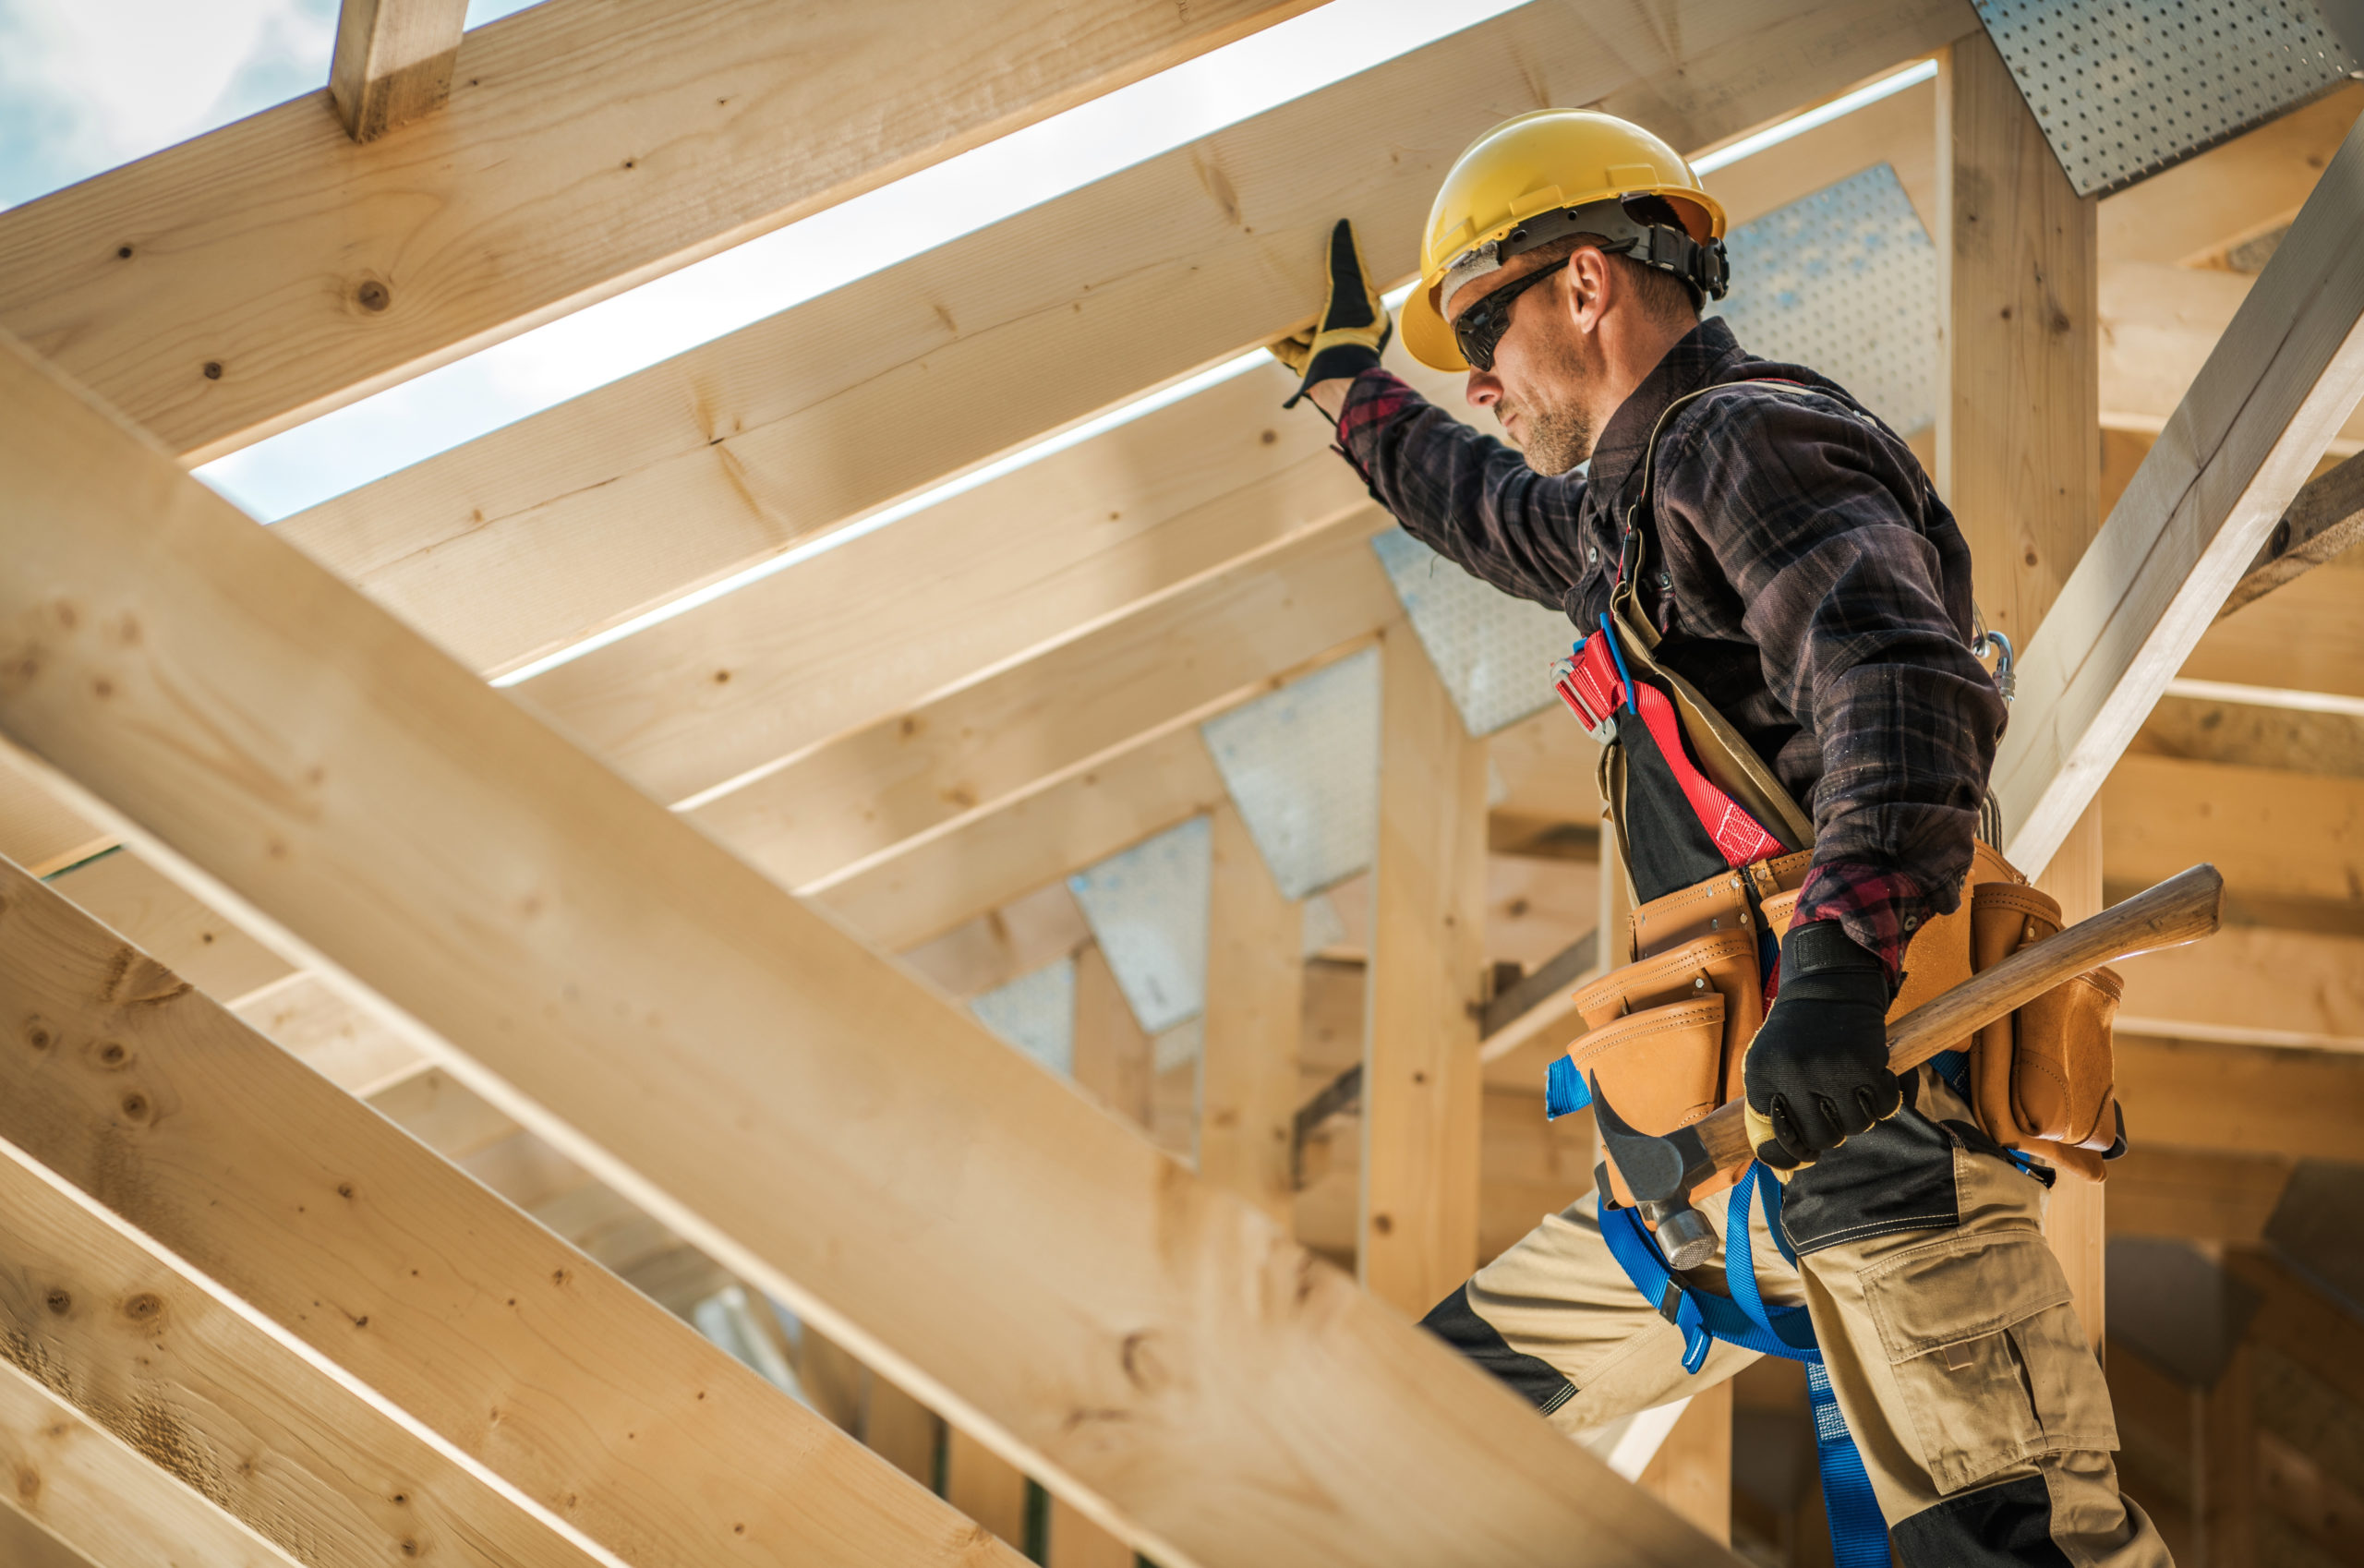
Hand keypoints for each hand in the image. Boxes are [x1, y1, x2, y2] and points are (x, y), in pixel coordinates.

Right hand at [1271, 218, 1390, 408]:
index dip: (1336, 274)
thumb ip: (1345, 261)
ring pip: (1304, 329)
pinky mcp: (1309, 367)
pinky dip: (1275, 339)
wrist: (1339, 383)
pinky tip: (1261, 328)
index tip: (1319, 259)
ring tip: (1270, 298)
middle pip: (1323, 308)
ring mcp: (1328, 351)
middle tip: (1289, 277)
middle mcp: (1349, 334)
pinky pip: (1288, 350)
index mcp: (1367, 316)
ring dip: (1289, 318)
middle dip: (1306, 297)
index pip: (1351, 288)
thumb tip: (1343, 225)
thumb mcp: (1351, 291)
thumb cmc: (1352, 336)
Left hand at [1743, 922, 1901, 1169]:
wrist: (1828, 985)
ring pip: (1856, 1127)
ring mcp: (1830, 1069)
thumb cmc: (1796, 1034)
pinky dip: (1885, 1102)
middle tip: (1833, 1112)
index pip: (1776, 1140)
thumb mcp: (1767, 1064)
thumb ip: (1771, 1111)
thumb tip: (1784, 1171)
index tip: (1804, 1151)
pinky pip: (1884, 1108)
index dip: (1793, 1152)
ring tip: (1852, 1093)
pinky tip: (1874, 1083)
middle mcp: (1792, 1075)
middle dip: (1832, 1133)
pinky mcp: (1865, 1063)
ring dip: (1859, 1117)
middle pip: (1822, 1139)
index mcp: (1762, 1076)